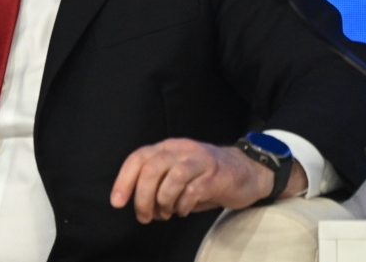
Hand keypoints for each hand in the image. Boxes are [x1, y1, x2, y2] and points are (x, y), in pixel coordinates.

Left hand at [109, 138, 307, 222]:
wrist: (247, 171)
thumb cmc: (206, 177)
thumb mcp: (178, 174)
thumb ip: (158, 184)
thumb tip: (139, 206)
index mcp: (167, 148)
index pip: (138, 158)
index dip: (124, 180)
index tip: (117, 202)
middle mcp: (181, 150)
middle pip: (151, 168)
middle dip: (142, 197)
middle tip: (144, 216)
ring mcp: (200, 161)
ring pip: (171, 178)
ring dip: (163, 202)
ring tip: (165, 214)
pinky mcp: (216, 176)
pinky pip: (193, 191)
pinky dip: (183, 205)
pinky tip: (183, 210)